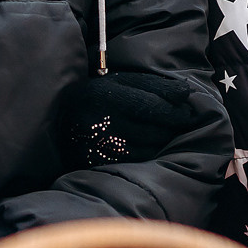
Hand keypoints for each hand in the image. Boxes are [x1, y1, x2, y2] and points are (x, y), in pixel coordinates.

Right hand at [53, 70, 202, 170]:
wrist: (59, 119)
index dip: (173, 111)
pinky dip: (146, 156)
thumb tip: (186, 93)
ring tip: (161, 134)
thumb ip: (153, 86)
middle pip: (150, 130)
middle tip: (178, 124)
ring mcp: (94, 146)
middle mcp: (95, 120)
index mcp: (101, 94)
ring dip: (160, 143)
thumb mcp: (121, 83)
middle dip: (170, 128)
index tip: (187, 112)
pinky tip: (146, 147)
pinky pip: (134, 163)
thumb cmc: (99, 97)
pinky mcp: (94, 164)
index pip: (148, 105)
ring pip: (146, 149)